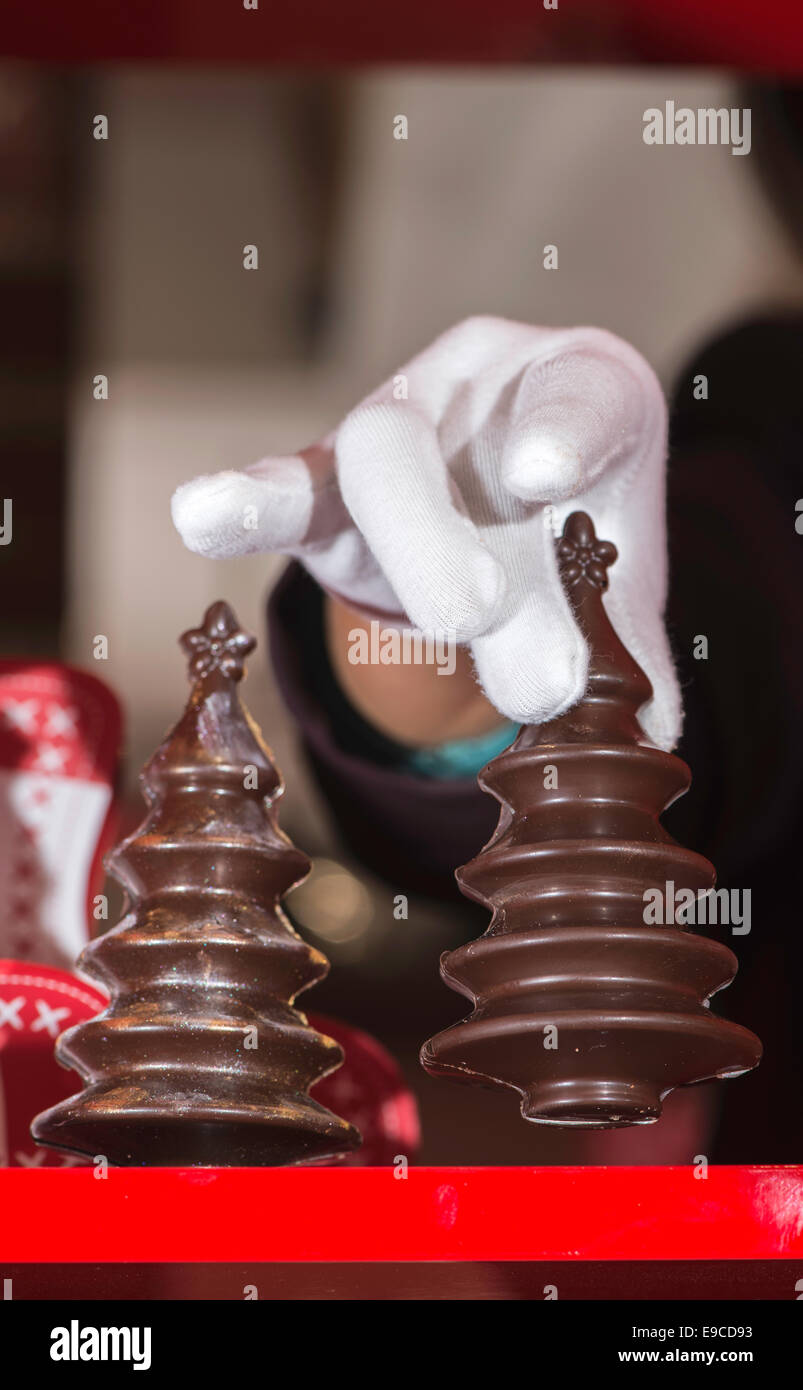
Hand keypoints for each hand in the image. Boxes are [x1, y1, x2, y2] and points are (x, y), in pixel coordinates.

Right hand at [171, 316, 678, 748]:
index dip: (562, 429)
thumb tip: (642, 730)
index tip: (549, 476)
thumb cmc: (572, 530)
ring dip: (410, 551)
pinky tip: (198, 517)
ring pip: (372, 460)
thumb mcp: (610, 580)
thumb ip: (623, 643)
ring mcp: (396, 428)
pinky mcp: (328, 485)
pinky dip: (246, 506)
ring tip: (457, 625)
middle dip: (454, 540)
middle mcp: (479, 388)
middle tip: (489, 624)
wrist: (506, 508)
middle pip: (441, 449)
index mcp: (576, 392)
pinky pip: (285, 488)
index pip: (579, 393)